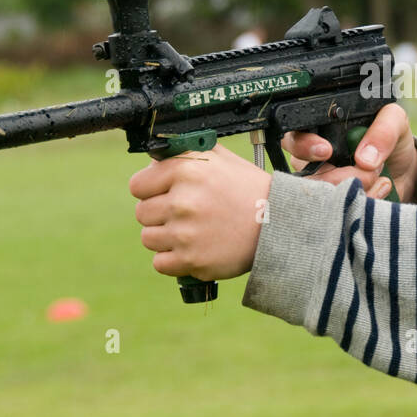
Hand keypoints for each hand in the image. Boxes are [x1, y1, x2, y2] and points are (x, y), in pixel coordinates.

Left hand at [129, 145, 270, 281]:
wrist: (278, 224)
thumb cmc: (248, 190)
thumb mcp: (220, 158)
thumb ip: (185, 153)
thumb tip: (155, 155)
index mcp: (186, 169)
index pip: (138, 185)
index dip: (151, 190)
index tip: (166, 194)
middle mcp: (182, 200)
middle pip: (142, 213)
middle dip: (160, 214)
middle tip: (186, 214)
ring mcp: (185, 233)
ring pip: (149, 239)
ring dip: (166, 238)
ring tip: (193, 231)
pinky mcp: (191, 260)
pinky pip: (160, 263)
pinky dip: (174, 259)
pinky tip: (194, 248)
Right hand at [282, 102, 416, 201]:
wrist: (406, 172)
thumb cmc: (391, 140)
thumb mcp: (394, 121)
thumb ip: (383, 130)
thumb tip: (365, 158)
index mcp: (319, 132)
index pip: (294, 138)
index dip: (304, 146)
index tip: (326, 152)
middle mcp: (311, 162)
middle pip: (304, 174)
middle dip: (337, 175)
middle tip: (367, 169)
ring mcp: (320, 189)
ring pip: (321, 198)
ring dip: (353, 189)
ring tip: (379, 178)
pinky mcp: (334, 210)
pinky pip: (338, 214)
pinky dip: (362, 204)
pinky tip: (380, 191)